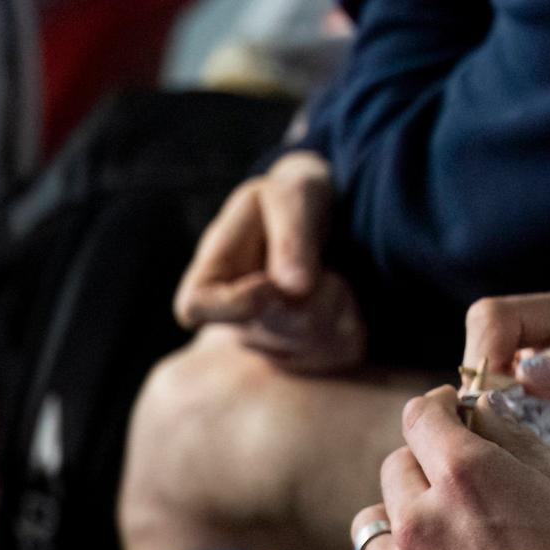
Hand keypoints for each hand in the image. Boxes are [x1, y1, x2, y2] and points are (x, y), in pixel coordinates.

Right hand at [175, 152, 365, 373]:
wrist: (325, 216)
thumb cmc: (294, 199)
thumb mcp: (292, 197)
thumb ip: (291, 237)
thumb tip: (294, 288)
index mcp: (213, 272)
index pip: (194, 308)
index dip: (231, 306)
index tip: (267, 287)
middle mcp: (235, 313)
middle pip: (261, 335)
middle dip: (304, 302)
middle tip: (326, 270)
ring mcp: (270, 339)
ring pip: (305, 344)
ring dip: (333, 302)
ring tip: (333, 271)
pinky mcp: (311, 352)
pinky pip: (341, 350)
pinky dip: (355, 318)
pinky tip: (348, 292)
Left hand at [356, 387, 549, 549]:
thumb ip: (514, 439)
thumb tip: (479, 412)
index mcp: (466, 472)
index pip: (420, 415)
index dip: (439, 407)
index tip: (454, 414)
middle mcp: (422, 515)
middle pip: (397, 463)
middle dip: (428, 461)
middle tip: (467, 478)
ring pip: (377, 517)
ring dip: (406, 511)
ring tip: (448, 526)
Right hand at [461, 292, 549, 533]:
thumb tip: (529, 373)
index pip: (493, 320)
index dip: (485, 357)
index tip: (499, 405)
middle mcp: (536, 357)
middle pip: (468, 366)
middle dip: (474, 406)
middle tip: (505, 446)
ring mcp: (527, 403)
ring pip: (468, 412)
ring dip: (481, 441)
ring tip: (515, 470)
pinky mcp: (525, 443)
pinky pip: (486, 450)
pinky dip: (494, 467)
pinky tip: (518, 488)